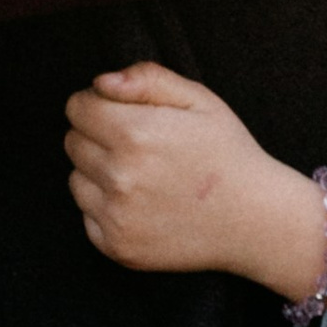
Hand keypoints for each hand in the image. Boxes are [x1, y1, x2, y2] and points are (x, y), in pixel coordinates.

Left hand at [64, 61, 326, 295]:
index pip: (77, 107)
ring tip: (141, 173)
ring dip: (97, 172)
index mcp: (135, 134)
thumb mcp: (198, 99)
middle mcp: (120, 177)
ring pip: (76, 179)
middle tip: (137, 143)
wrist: (254, 219)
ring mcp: (117, 217)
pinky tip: (141, 202)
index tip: (121, 110)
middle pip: (73, 142)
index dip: (98, 103)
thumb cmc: (226, 152)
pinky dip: (105, 207)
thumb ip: (146, 79)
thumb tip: (101, 82)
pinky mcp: (118, 247)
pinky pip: (87, 216)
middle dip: (96, 135)